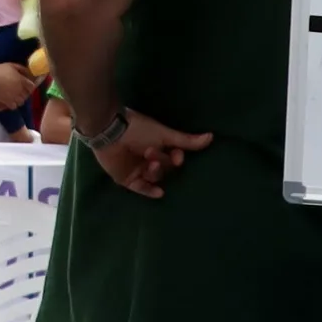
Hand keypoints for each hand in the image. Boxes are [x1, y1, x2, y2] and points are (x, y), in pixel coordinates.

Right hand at [0, 62, 36, 111]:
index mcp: (22, 80)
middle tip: (20, 92)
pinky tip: (9, 101)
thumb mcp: (12, 65)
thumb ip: (21, 69)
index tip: (27, 87)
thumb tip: (28, 72)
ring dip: (19, 99)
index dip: (30, 87)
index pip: (31, 86)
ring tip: (14, 97)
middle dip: (24, 94)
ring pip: (21, 101)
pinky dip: (13, 104)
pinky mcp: (8, 102)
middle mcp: (20, 89)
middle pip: (27, 95)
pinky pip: (14, 106)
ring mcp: (14, 96)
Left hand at [91, 110, 212, 198]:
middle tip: (151, 152)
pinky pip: (141, 188)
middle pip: (165, 168)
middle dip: (162, 162)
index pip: (173, 158)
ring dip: (156, 172)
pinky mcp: (126, 179)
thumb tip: (211, 137)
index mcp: (158, 147)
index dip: (177, 158)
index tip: (178, 155)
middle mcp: (149, 160)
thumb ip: (186, 140)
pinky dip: (150, 191)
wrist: (110, 130)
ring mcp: (137, 170)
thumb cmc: (137, 128)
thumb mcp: (164, 134)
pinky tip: (160, 193)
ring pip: (154, 178)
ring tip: (150, 162)